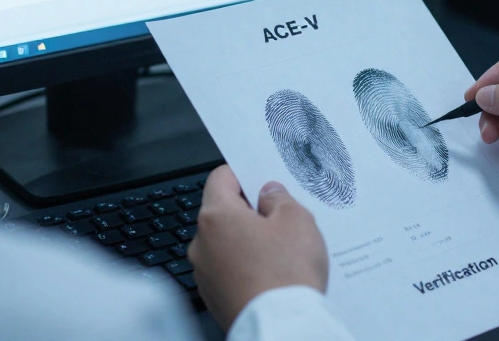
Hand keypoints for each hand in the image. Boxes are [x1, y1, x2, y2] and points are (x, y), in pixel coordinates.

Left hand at [188, 165, 328, 330]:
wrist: (281, 327)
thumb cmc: (286, 274)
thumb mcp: (297, 220)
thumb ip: (279, 198)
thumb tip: (268, 193)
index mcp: (216, 217)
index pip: (220, 178)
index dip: (243, 174)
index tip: (260, 179)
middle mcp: (201, 244)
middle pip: (222, 213)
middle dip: (249, 212)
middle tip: (280, 218)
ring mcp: (204, 274)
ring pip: (225, 244)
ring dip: (246, 242)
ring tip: (280, 252)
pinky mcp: (213, 297)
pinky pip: (227, 270)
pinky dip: (245, 267)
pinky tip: (271, 275)